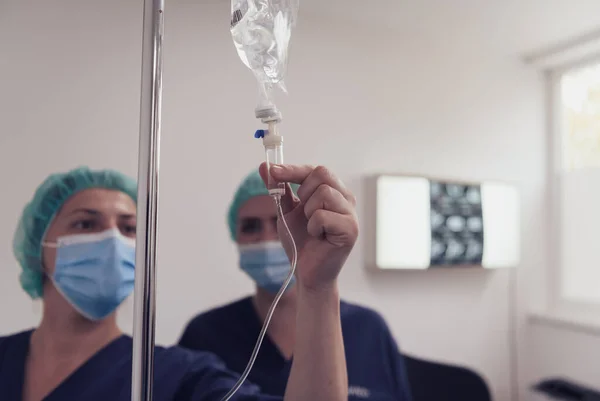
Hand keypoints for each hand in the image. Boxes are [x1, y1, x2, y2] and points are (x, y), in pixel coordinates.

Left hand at [259, 163, 358, 291]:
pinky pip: (323, 216)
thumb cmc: (301, 240)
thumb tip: (265, 165)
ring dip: (308, 213)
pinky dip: (313, 227)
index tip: (273, 171)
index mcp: (333, 191)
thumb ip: (278, 188)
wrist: (306, 270)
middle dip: (303, 192)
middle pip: (322, 173)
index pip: (315, 170)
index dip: (293, 170)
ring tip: (313, 228)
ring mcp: (350, 214)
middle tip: (303, 212)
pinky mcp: (350, 229)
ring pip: (323, 193)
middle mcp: (346, 199)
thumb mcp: (286, 210)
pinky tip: (319, 237)